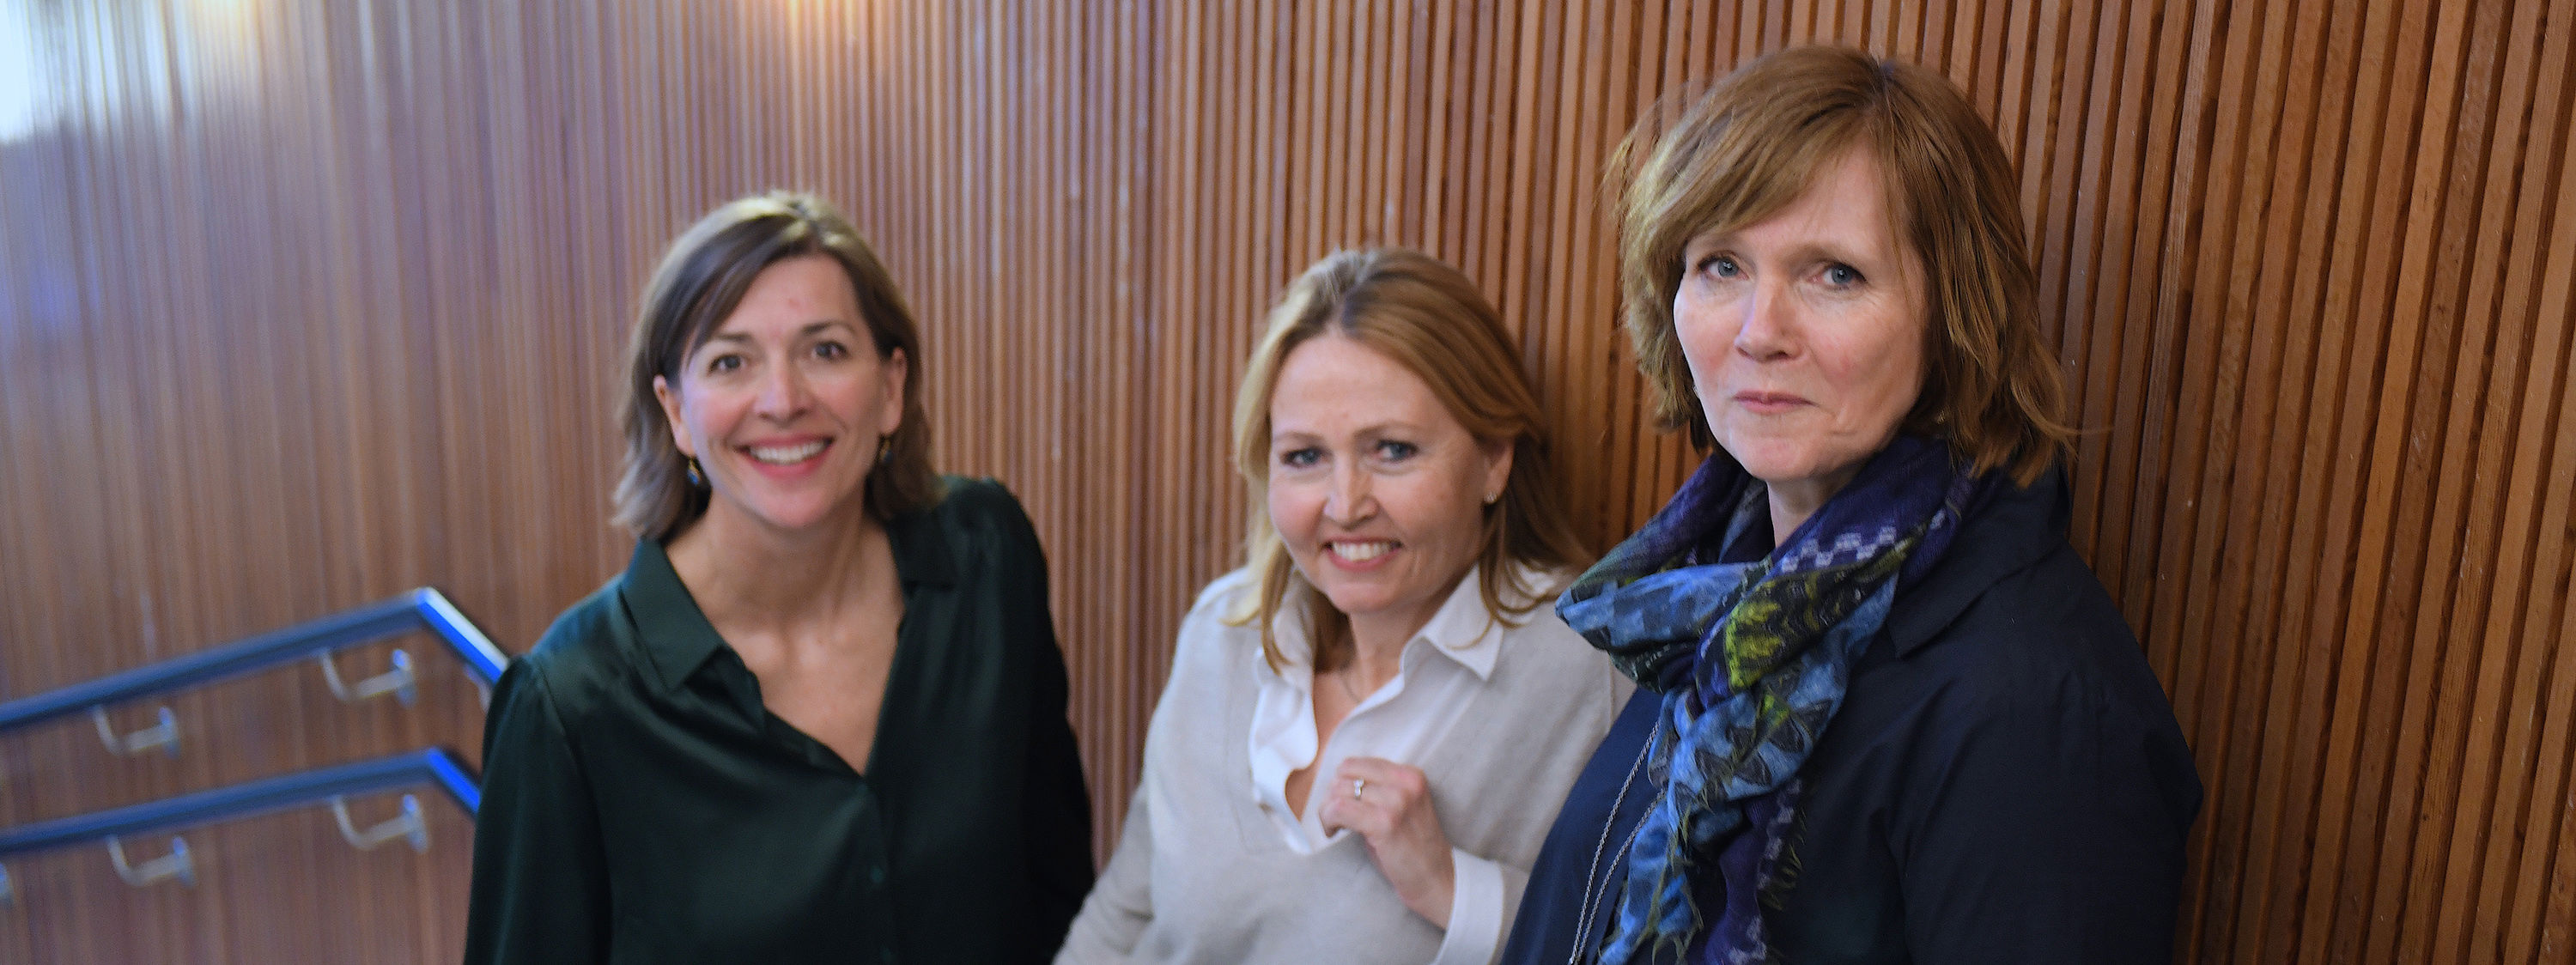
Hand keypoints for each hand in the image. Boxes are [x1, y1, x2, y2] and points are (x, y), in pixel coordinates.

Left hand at [1317, 756, 1455, 927]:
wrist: (1436, 879)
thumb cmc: (1412, 848)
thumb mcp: (1401, 806)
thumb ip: (1376, 789)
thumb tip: (1336, 783)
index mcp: (1409, 774)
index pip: (1355, 764)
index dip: (1340, 784)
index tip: (1341, 804)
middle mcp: (1404, 783)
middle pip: (1344, 775)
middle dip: (1331, 796)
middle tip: (1335, 819)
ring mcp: (1395, 801)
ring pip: (1338, 791)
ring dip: (1327, 811)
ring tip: (1335, 827)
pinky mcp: (1384, 823)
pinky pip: (1338, 809)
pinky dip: (1328, 820)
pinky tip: (1334, 833)